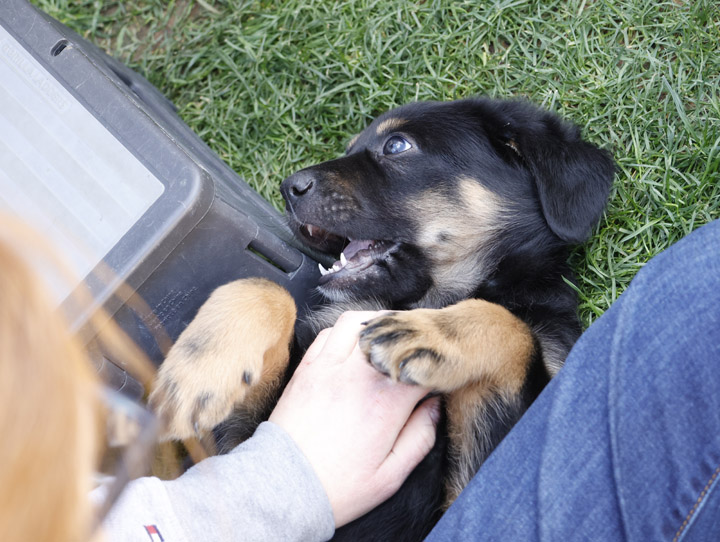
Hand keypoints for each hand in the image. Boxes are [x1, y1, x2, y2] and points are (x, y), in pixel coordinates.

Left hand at [269, 311, 440, 527]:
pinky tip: (354, 347)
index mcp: (386, 401)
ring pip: (357, 321)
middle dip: (410, 333)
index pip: (421, 363)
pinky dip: (346, 332)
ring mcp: (328, 367)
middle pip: (391, 329)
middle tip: (416, 346)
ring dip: (376, 323)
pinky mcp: (306, 368)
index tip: (438, 371)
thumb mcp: (391, 475)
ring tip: (386, 339)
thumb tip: (433, 406)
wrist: (284, 487)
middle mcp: (357, 375)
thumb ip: (420, 437)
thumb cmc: (338, 486)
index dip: (436, 364)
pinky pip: (328, 333)